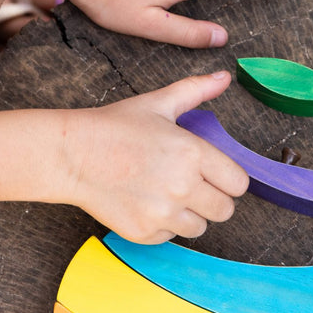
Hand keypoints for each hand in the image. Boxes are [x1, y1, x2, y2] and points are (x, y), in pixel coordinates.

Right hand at [59, 71, 249, 242]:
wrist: (73, 155)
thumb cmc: (115, 127)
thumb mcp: (158, 103)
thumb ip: (196, 90)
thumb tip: (224, 77)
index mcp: (193, 153)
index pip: (239, 183)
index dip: (228, 178)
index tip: (214, 173)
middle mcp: (183, 187)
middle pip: (225, 210)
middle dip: (213, 198)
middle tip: (191, 185)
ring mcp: (163, 214)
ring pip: (200, 227)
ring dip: (190, 214)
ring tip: (167, 194)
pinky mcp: (144, 233)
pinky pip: (171, 236)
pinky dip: (163, 225)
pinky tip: (146, 203)